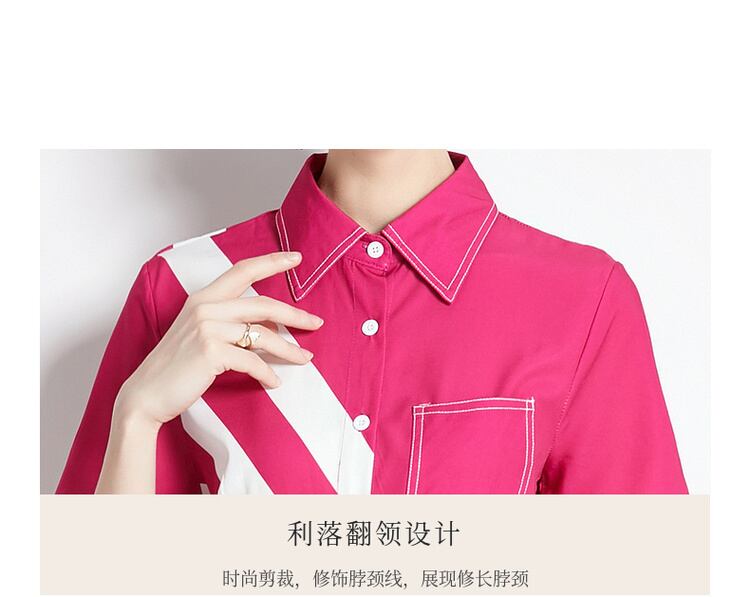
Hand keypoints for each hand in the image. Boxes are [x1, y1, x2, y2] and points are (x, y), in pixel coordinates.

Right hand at [114, 251, 322, 427]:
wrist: (146, 394)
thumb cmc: (175, 367)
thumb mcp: (199, 334)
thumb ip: (227, 322)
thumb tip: (268, 328)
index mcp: (203, 298)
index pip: (243, 270)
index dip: (272, 262)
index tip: (296, 258)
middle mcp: (206, 307)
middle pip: (264, 305)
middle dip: (295, 315)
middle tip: (317, 323)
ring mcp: (208, 328)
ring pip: (263, 336)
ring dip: (289, 350)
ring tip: (305, 360)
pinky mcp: (211, 351)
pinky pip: (253, 361)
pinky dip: (268, 374)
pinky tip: (274, 383)